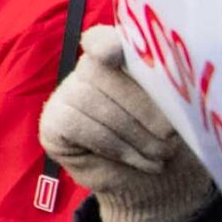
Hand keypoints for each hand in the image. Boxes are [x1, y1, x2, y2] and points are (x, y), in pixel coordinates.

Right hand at [39, 25, 215, 221]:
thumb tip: (167, 92)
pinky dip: (115, 146)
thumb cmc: (162, 139)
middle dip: (143, 110)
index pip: (101, 39)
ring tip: (159, 155)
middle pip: (103, 73)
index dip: (105, 44)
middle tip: (170, 139)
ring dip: (134, 135)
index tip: (115, 54)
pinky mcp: (51, 122)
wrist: (148, 181)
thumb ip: (161, 91)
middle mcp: (86, 70)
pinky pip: (79, 126)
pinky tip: (136, 160)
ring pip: (92, 102)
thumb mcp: (169, 111)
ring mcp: (64, 94)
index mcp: (117, 58)